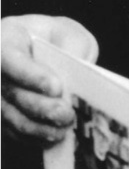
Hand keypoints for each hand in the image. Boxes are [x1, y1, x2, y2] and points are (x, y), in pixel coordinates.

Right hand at [1, 15, 98, 144]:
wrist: (38, 50)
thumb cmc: (52, 39)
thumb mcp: (66, 32)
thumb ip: (73, 45)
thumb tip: (80, 68)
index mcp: (5, 39)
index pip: (10, 59)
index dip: (31, 75)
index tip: (56, 87)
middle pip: (11, 92)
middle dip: (41, 107)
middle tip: (66, 113)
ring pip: (10, 115)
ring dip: (39, 126)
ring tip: (65, 127)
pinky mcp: (0, 114)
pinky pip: (12, 130)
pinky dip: (34, 136)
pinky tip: (53, 137)